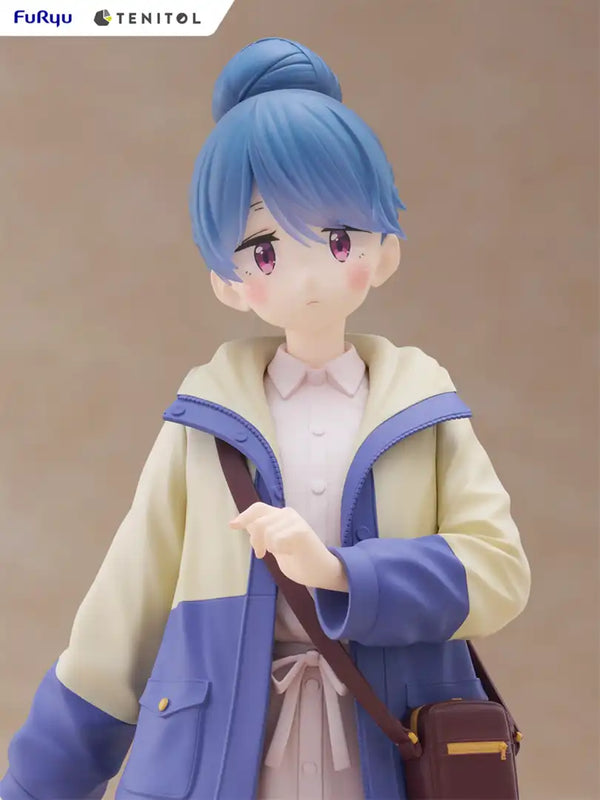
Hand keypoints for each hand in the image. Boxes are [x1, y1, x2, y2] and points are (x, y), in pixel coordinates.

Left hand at [229, 502, 347, 590]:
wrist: (321, 570)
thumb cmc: (298, 559)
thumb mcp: (274, 544)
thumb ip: (262, 533)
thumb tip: (244, 523)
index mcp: (280, 516)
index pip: (258, 509)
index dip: (244, 516)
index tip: (232, 525)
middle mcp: (287, 514)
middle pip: (259, 522)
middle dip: (255, 541)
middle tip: (260, 554)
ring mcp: (295, 521)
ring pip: (267, 532)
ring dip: (270, 547)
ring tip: (282, 552)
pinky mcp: (301, 530)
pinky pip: (277, 540)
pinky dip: (279, 550)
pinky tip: (290, 552)